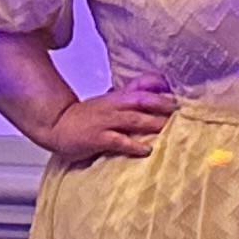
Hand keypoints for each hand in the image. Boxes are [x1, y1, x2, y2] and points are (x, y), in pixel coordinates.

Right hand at [39, 74, 175, 162]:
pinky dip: (134, 145)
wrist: (57, 125)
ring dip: (154, 124)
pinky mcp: (97, 138)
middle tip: (181, 113)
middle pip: (143, 102)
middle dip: (163, 106)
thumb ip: (131, 96)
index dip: (162, 91)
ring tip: (170, 129)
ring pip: (135, 120)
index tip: (181, 97)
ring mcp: (106, 122)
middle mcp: (114, 106)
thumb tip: (157, 88)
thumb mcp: (110, 101)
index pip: (143, 89)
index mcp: (118, 97)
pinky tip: (147, 150)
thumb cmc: (87, 115)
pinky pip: (119, 141)